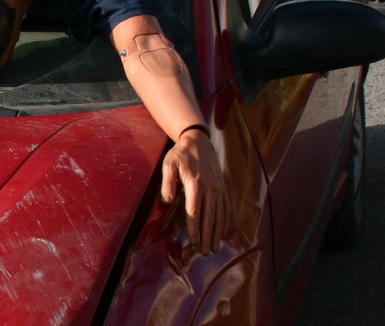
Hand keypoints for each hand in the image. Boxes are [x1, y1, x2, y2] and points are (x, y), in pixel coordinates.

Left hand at [160, 129, 229, 254]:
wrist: (198, 142)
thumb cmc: (180, 154)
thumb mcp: (169, 164)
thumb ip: (167, 183)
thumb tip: (168, 201)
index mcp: (196, 184)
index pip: (195, 212)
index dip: (195, 228)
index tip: (194, 242)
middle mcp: (210, 189)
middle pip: (210, 217)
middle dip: (208, 236)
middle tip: (206, 252)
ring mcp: (219, 189)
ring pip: (220, 215)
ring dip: (217, 233)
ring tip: (214, 248)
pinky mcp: (223, 188)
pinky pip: (227, 208)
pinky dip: (226, 221)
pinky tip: (223, 232)